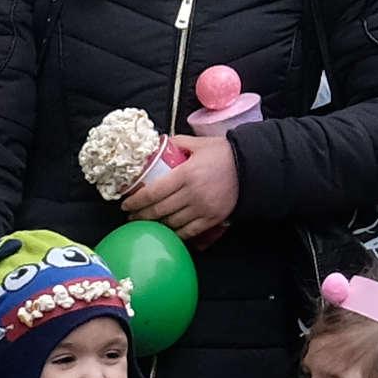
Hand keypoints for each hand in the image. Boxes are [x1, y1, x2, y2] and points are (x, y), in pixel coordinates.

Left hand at [124, 137, 240, 236]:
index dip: (136, 202)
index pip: (153, 192)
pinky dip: (175, 234)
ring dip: (156, 225)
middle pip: (159, 210)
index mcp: (185, 174)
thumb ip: (179, 143)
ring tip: (146, 224)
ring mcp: (202, 209)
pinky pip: (188, 231)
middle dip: (141, 216)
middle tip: (131, 217)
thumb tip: (160, 143)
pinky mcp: (212, 219)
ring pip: (172, 223)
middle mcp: (192, 194)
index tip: (126, 205)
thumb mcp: (200, 144)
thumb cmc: (224, 154)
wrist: (251, 168)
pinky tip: (167, 233)